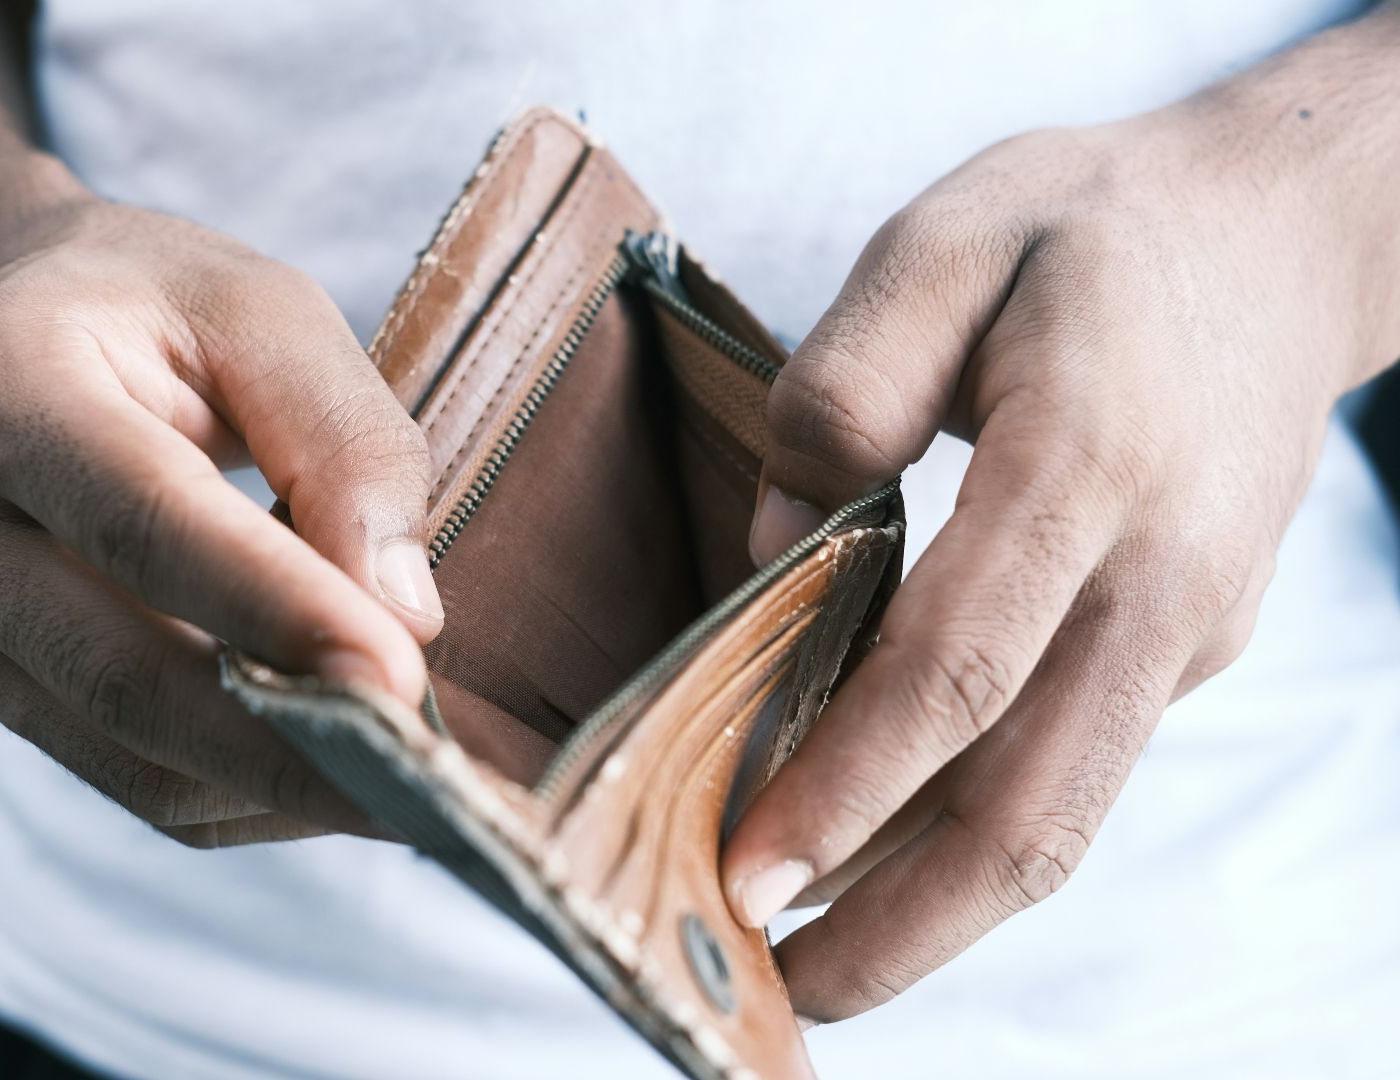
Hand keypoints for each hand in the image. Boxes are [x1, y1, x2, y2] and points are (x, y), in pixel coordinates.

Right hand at [0, 195, 447, 846]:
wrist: (10, 329)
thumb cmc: (156, 310)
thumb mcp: (268, 312)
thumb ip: (343, 443)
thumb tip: (404, 616)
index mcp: (2, 384)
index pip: (145, 523)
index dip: (276, 611)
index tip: (400, 681)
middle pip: (123, 674)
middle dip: (288, 744)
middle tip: (428, 780)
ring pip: (130, 759)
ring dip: (280, 787)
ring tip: (408, 782)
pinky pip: (133, 783)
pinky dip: (247, 795)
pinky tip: (333, 768)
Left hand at [722, 22, 1399, 1024]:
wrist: (1278, 239)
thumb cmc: (1087, 232)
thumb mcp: (947, 240)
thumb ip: (845, 386)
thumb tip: (776, 548)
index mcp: (1090, 461)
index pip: (960, 666)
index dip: (850, 785)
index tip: (747, 870)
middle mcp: (1159, 575)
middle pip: (1031, 802)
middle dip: (901, 923)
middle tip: (777, 990)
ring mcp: (1188, 626)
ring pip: (1064, 813)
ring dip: (940, 912)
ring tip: (819, 963)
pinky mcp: (1188, 648)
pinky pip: (1074, 765)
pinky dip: (976, 832)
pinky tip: (884, 853)